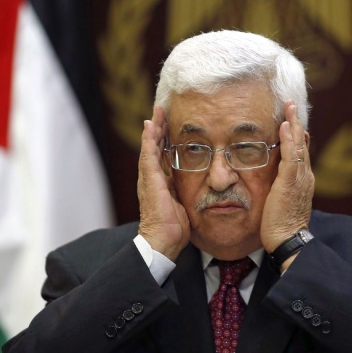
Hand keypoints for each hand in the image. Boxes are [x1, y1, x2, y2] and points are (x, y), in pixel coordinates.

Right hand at [137, 106, 190, 260]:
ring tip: (156, 112)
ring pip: (150, 147)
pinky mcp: (149, 180)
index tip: (169, 126)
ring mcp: (148, 178)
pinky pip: (148, 154)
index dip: (165, 140)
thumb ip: (187, 192)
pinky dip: (148, 139)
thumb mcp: (184, 204)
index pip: (162, 156)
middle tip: (161, 111)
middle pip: (154, 147)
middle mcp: (151, 178)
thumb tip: (203, 187)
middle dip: (158, 129)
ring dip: (153, 129)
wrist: (163, 241)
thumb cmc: (174, 228)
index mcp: (160, 183)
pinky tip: (150, 125)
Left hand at [260, 101, 314, 269]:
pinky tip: (285, 126)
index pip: (300, 152)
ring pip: (298, 145)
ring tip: (289, 107)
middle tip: (291, 105)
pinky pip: (291, 156)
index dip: (297, 135)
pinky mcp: (291, 182)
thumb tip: (274, 179)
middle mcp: (305, 176)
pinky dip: (289, 139)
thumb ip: (280, 187)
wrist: (288, 240)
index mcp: (302, 180)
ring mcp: (300, 178)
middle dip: (296, 123)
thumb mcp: (281, 201)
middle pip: (302, 144)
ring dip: (293, 124)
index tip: (292, 121)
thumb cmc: (281, 226)